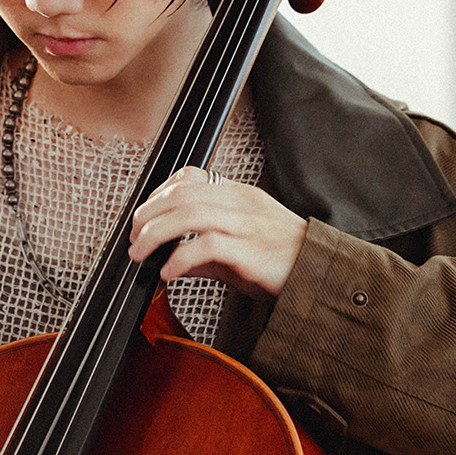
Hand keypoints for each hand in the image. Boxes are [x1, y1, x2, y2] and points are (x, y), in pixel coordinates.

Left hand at [129, 167, 308, 298]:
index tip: (141, 219)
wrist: (323, 275)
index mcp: (239, 196)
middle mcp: (241, 204)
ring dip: (155, 234)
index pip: (189, 179)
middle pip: (182, 194)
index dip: (157, 195)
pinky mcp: (252, 251)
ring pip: (189, 214)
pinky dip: (180, 258)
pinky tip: (167, 272)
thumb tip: (167, 259)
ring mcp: (248, 224)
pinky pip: (207, 246)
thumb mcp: (238, 249)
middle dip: (148, 215)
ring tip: (140, 254)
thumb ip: (202, 251)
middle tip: (132, 238)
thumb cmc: (283, 261)